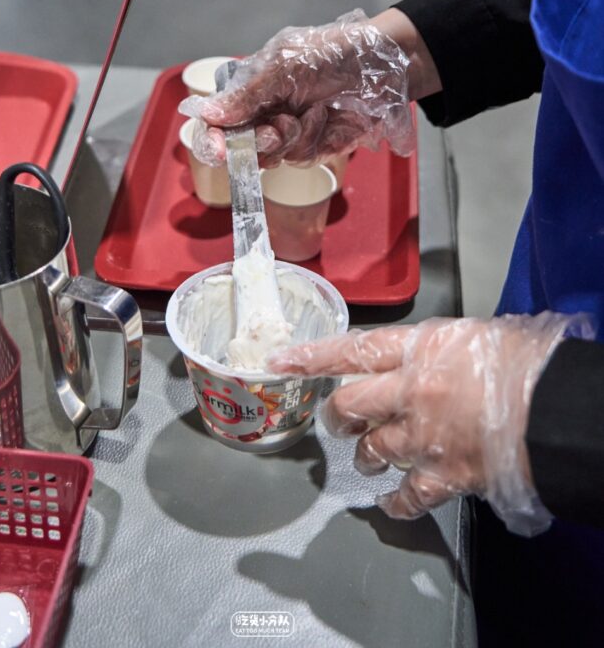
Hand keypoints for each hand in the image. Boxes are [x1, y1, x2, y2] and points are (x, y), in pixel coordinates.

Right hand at [179, 9, 415, 166]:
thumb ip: (246, 94)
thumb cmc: (332, 52)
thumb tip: (206, 115)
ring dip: (290, 138)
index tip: (220, 149)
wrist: (384, 64)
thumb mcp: (284, 66)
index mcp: (250, 90)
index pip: (217, 123)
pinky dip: (314, 139)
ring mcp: (289, 133)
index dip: (213, 140)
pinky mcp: (316, 147)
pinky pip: (300, 157)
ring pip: (271, 157)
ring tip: (313, 112)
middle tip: (276, 130)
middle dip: (257, 143)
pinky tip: (327, 117)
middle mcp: (265, 114)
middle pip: (240, 149)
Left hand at [269, 313, 590, 535]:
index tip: (280, 361)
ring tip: (372, 457)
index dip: (312, 357)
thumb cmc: (527, 363)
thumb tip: (430, 354)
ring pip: (372, 451)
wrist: (557, 408)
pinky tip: (393, 503)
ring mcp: (425, 437)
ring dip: (367, 456)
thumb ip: (439, 347)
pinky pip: (407, 496)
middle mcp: (412, 392)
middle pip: (348, 407)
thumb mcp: (476, 334)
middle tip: (338, 422)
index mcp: (420, 350)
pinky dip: (396, 503)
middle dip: (337, 417)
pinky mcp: (445, 476)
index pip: (351, 349)